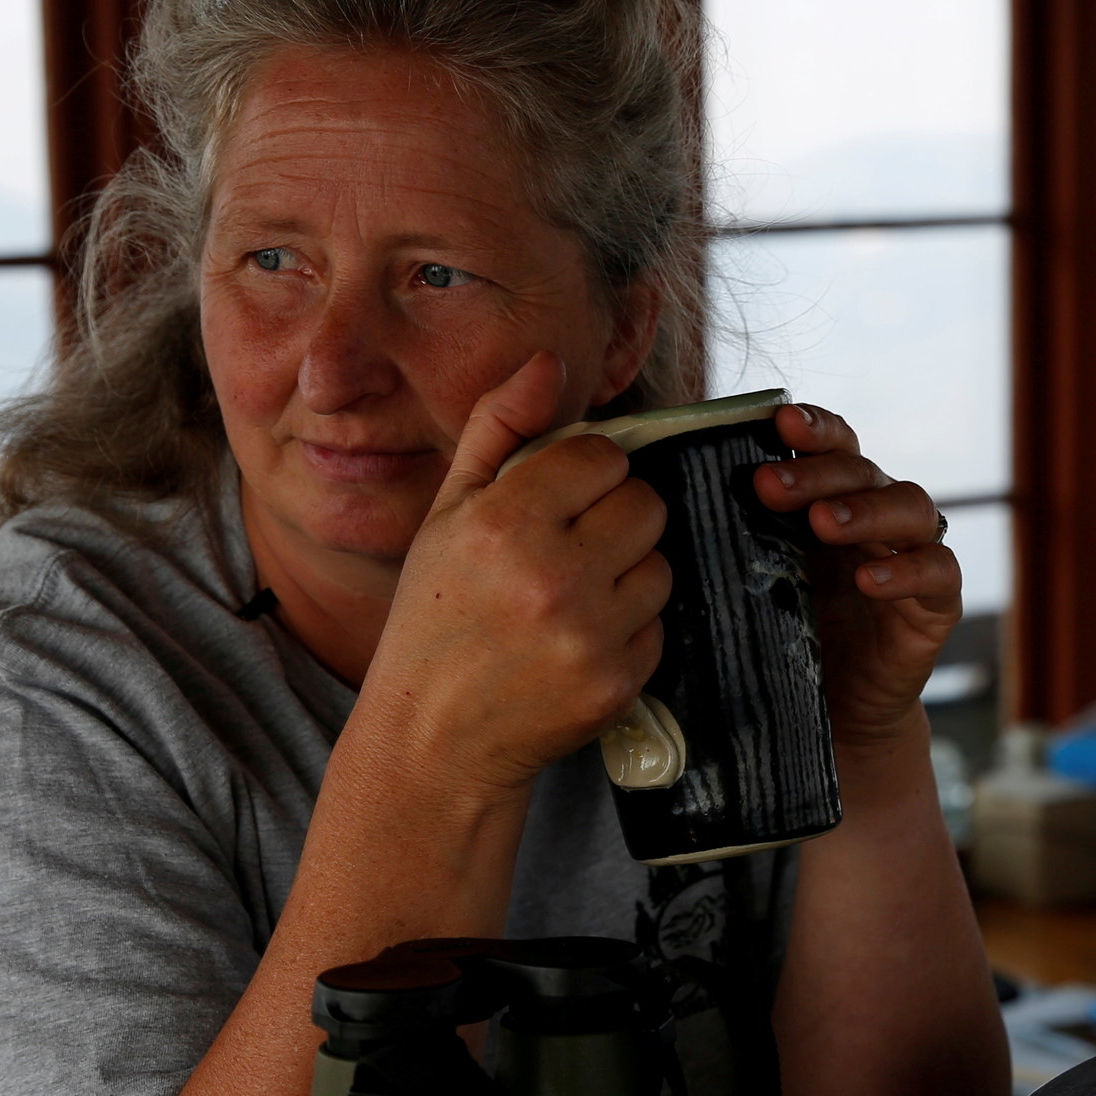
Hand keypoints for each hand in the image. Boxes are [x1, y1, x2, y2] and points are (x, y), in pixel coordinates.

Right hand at [357, 355, 671, 797]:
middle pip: (645, 504)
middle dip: (614, 519)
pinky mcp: (617, 681)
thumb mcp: (447, 513)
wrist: (434, 736)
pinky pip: (658, 625)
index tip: (558, 503)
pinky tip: (576, 642)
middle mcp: (552, 574)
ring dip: (627, 573)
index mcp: (505, 520)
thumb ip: (501, 429)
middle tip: (568, 549)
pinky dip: (628, 630)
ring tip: (571, 598)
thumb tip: (550, 360)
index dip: (586, 475)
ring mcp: (590, 632)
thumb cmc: (436, 614)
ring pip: (660, 564)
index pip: (604, 456)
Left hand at [751, 404, 959, 752]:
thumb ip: (734, 539)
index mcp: (836, 500)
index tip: (778, 423)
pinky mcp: (936, 605)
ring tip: (822, 523)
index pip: (834, 445)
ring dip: (865, 508)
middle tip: (769, 486)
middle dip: (817, 472)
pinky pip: (937, 573)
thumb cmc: (787, 639)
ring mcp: (913, 556)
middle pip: (863, 470)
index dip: (813, 428)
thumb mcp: (755, 582)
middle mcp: (879, 518)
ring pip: (911, 508)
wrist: (835, 714)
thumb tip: (663, 500)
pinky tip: (870, 579)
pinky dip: (906, 570)